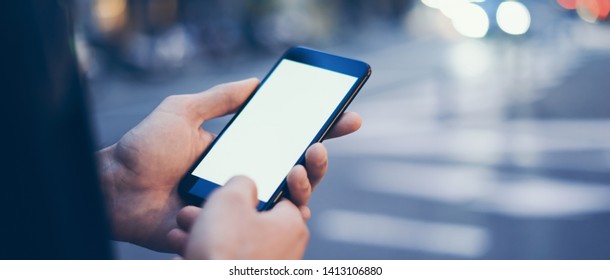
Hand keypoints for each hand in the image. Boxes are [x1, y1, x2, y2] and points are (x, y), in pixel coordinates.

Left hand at [97, 78, 361, 251]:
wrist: (115, 189)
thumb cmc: (144, 149)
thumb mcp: (183, 111)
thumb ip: (220, 98)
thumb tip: (258, 82)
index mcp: (239, 151)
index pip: (287, 141)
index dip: (320, 131)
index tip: (347, 118)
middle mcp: (244, 179)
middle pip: (296, 175)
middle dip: (318, 164)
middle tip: (317, 151)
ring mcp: (237, 207)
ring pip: (287, 205)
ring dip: (303, 190)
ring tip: (298, 173)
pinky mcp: (226, 230)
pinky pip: (260, 232)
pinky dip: (277, 220)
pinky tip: (280, 203)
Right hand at [183, 176, 308, 258]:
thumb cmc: (225, 249)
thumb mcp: (229, 199)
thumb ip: (241, 183)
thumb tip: (245, 185)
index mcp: (292, 224)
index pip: (278, 197)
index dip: (249, 191)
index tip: (229, 191)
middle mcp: (288, 250)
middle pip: (250, 221)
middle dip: (218, 214)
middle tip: (193, 210)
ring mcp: (269, 270)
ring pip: (234, 243)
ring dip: (206, 234)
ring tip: (181, 230)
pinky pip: (228, 263)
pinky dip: (208, 256)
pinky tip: (183, 254)